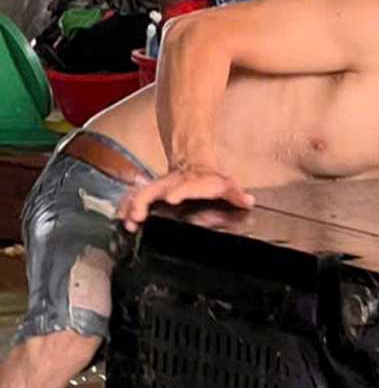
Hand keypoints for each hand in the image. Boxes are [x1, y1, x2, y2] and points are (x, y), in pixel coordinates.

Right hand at [117, 167, 254, 231]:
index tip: (170, 198)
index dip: (178, 191)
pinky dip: (125, 209)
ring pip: (138, 195)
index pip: (184, 186)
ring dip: (130, 208)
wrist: (193, 164)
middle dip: (143, 202)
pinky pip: (132, 199)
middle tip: (137, 216)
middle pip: (152, 190)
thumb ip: (236, 195)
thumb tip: (248, 201)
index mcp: (191, 183)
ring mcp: (158, 188)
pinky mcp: (149, 194)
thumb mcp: (226, 185)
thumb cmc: (210, 180)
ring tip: (127, 222)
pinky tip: (122, 220)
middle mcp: (171, 184)